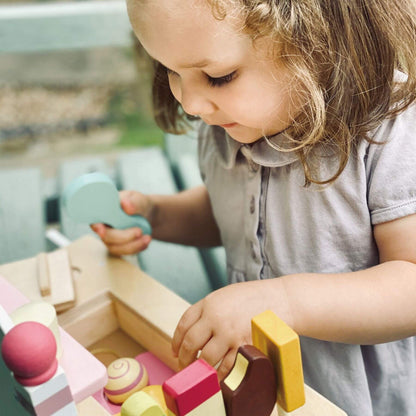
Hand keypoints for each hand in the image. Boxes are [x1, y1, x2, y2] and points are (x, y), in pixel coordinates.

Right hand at [91, 190, 153, 255]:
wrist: (148, 214)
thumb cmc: (138, 204)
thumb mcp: (139, 199)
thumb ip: (134, 202)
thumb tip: (125, 204)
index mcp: (103, 211)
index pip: (95, 220)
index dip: (97, 226)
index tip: (102, 230)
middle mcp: (104, 226)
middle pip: (106, 237)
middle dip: (122, 237)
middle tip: (139, 231)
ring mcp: (111, 238)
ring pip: (116, 248)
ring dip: (132, 245)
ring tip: (147, 238)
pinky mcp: (120, 247)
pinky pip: (125, 252)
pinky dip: (137, 248)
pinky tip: (146, 240)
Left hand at [171, 279, 291, 379]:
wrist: (281, 300)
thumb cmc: (253, 298)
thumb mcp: (225, 295)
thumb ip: (208, 310)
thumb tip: (192, 332)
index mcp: (209, 303)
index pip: (184, 324)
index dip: (176, 340)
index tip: (175, 350)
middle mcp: (216, 318)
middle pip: (191, 343)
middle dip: (185, 358)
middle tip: (184, 365)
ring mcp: (230, 333)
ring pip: (206, 358)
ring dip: (201, 369)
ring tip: (200, 373)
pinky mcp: (244, 347)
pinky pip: (226, 367)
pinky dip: (220, 375)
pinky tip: (217, 377)